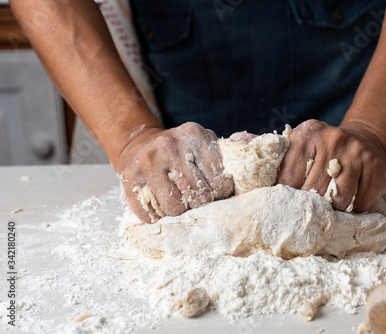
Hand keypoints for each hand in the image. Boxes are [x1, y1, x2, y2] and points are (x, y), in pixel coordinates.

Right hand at [115, 122, 233, 222]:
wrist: (138, 144)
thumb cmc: (179, 151)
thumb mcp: (202, 144)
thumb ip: (222, 157)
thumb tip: (252, 178)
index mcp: (194, 135)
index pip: (220, 180)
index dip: (222, 194)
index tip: (218, 195)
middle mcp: (170, 146)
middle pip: (199, 196)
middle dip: (203, 205)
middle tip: (200, 204)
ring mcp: (148, 162)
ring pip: (175, 208)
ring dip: (181, 214)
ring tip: (182, 206)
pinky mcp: (130, 178)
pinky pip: (151, 214)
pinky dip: (159, 218)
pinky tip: (162, 207)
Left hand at [277, 120, 385, 211]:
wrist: (365, 138)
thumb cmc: (324, 150)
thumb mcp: (302, 146)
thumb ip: (283, 164)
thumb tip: (262, 192)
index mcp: (309, 133)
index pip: (289, 177)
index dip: (287, 195)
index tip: (286, 204)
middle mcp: (335, 140)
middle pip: (314, 190)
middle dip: (310, 204)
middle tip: (309, 209)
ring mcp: (359, 154)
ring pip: (339, 200)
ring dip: (332, 209)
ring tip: (329, 205)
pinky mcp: (378, 170)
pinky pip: (360, 204)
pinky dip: (353, 209)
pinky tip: (350, 198)